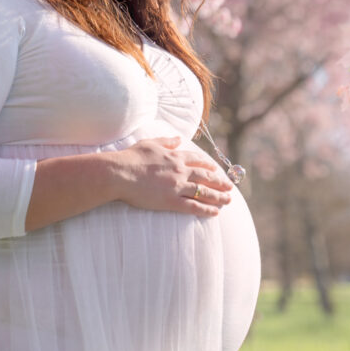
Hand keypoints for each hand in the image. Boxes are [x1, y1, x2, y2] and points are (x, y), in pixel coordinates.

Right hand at [110, 136, 233, 216]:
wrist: (120, 173)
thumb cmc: (131, 157)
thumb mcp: (150, 143)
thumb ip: (166, 141)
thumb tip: (178, 138)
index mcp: (174, 156)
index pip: (197, 160)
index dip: (208, 165)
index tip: (216, 170)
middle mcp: (179, 170)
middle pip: (205, 176)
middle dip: (219, 182)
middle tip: (230, 187)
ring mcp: (176, 186)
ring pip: (203, 192)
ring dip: (218, 196)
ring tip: (228, 200)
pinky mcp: (171, 201)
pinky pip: (193, 206)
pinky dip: (206, 209)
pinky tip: (215, 212)